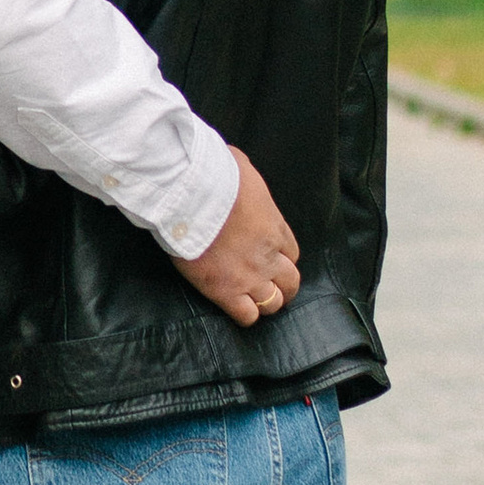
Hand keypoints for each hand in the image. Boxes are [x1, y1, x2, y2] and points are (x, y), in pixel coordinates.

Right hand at [173, 146, 299, 327]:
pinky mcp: (224, 291)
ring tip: (251, 298)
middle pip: (290, 282)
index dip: (281, 257)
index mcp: (275, 227)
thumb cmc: (214, 174)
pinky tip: (234, 305)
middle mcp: (269, 256)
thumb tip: (236, 173)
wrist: (192, 194)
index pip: (292, 253)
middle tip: (267, 283)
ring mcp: (249, 276)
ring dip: (265, 301)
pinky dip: (244, 315)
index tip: (270, 256)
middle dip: (282, 284)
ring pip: (272, 303)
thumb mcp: (242, 168)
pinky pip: (246, 316)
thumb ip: (246, 183)